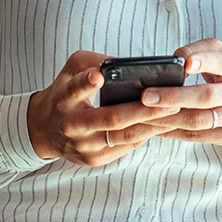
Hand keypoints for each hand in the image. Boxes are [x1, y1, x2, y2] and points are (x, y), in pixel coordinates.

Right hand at [26, 50, 181, 165]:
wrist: (44, 129)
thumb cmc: (65, 92)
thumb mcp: (72, 69)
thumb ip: (95, 61)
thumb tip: (130, 65)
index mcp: (63, 99)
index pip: (74, 90)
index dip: (86, 83)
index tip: (99, 75)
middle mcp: (72, 125)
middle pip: (112, 119)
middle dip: (144, 111)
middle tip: (173, 101)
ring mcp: (84, 146)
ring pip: (124, 137)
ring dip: (153, 126)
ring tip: (177, 114)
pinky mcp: (94, 160)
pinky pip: (126, 148)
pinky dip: (145, 135)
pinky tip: (165, 126)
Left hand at [141, 38, 221, 147]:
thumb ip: (201, 51)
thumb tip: (170, 60)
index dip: (204, 61)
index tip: (183, 63)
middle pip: (206, 96)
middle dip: (174, 96)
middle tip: (146, 95)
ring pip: (199, 120)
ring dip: (168, 118)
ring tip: (143, 114)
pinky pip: (198, 136)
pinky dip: (174, 132)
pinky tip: (155, 128)